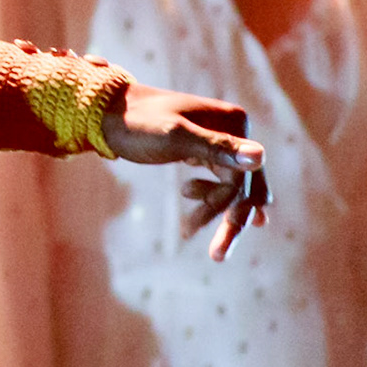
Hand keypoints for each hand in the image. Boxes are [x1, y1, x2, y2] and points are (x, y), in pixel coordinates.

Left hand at [102, 84, 266, 260]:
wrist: (105, 111)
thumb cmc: (136, 123)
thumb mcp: (174, 138)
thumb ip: (216, 147)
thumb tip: (261, 157)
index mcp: (234, 122)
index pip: (242, 176)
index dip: (223, 207)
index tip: (191, 230)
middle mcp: (234, 127)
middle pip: (244, 183)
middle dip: (230, 218)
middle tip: (217, 256)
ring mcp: (220, 137)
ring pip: (234, 185)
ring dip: (218, 210)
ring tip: (190, 229)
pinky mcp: (204, 147)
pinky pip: (222, 178)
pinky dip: (215, 197)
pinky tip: (205, 206)